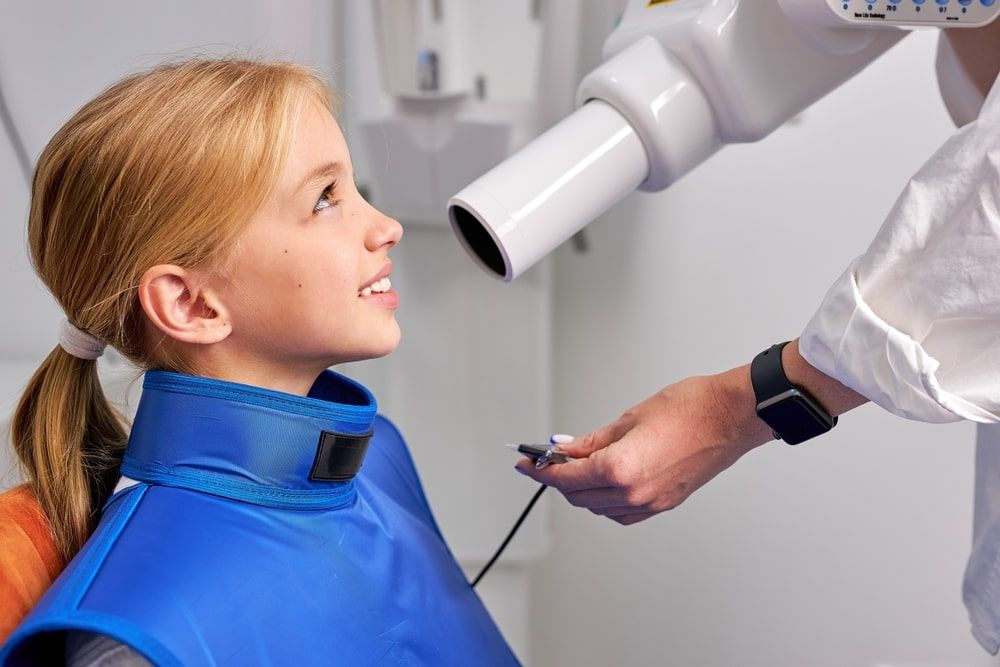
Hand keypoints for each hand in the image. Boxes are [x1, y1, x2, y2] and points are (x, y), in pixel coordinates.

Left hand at [516, 340, 864, 524]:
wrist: (733, 416)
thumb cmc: (690, 408)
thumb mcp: (629, 418)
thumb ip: (592, 441)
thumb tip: (565, 449)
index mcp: (620, 469)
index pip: (566, 477)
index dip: (540, 470)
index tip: (525, 462)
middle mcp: (633, 493)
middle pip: (578, 496)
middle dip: (558, 479)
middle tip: (546, 460)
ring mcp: (650, 503)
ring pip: (598, 508)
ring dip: (580, 490)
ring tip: (574, 466)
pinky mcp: (664, 504)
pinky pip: (621, 513)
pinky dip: (604, 502)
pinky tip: (601, 482)